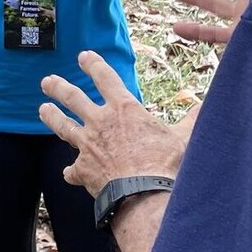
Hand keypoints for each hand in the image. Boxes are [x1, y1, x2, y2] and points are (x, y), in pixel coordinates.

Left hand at [40, 51, 198, 196]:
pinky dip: (72, 171)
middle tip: (47, 81)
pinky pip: (72, 169)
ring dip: (51, 116)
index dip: (93, 65)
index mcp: (124, 108)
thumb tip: (208, 104)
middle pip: (73, 98)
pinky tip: (69, 173)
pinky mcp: (83, 170)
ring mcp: (88, 146)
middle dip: (58, 87)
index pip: (104, 78)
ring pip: (63, 126)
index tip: (83, 56)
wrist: (144, 195)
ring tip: (42, 109)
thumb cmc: (166, 164)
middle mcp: (100, 122)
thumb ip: (193, 119)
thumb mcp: (184, 136)